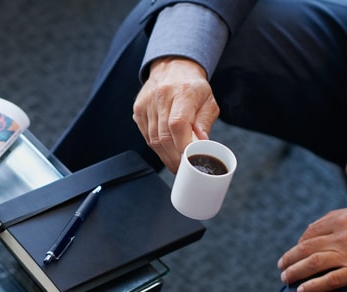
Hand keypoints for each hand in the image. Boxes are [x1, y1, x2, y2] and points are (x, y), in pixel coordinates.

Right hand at [133, 57, 218, 172]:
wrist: (172, 67)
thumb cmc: (193, 87)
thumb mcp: (208, 101)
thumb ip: (205, 123)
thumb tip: (201, 145)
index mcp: (183, 92)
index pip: (177, 124)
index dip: (182, 147)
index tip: (189, 161)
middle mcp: (161, 96)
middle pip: (164, 136)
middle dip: (174, 158)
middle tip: (183, 169)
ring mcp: (147, 103)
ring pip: (153, 140)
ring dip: (165, 156)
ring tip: (175, 163)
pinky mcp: (138, 110)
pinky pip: (146, 136)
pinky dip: (157, 147)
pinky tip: (166, 150)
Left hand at [278, 204, 346, 291]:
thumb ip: (346, 215)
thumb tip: (319, 223)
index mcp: (345, 218)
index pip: (312, 231)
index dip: (300, 242)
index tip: (295, 251)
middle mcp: (344, 235)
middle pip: (307, 247)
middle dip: (290, 258)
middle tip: (281, 266)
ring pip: (313, 263)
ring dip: (295, 271)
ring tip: (285, 278)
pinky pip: (329, 280)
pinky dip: (313, 286)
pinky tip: (302, 291)